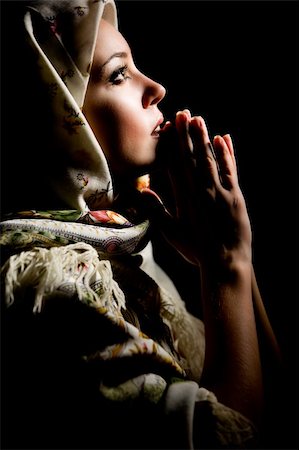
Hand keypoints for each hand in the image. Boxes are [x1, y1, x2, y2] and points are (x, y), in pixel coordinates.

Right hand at [146, 110, 251, 266]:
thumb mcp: (171, 234)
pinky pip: (230, 169)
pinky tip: (223, 139)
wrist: (225, 261)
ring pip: (210, 158)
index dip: (171, 145)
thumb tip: (141, 193)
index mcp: (184, 197)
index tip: (167, 128)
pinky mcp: (234, 194)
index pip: (175, 164)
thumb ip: (156, 212)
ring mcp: (219, 190)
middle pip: (192, 156)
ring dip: (204, 138)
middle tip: (183, 113)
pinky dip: (226, 153)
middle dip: (187, 134)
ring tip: (199, 119)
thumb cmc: (196, 250)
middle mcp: (201, 190)